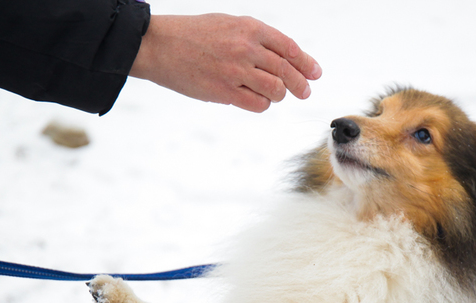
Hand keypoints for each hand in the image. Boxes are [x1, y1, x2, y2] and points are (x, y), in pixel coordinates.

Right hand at [129, 14, 321, 112]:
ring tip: (274, 94)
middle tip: (305, 91)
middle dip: (300, 84)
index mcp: (249, 28)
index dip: (306, 62)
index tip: (315, 72)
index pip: (288, 47)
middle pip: (286, 71)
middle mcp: (246, 48)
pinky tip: (256, 100)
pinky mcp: (225, 91)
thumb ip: (255, 38)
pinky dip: (262, 105)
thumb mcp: (228, 24)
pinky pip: (258, 104)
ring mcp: (236, 71)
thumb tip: (282, 56)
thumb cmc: (193, 34)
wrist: (160, 45)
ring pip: (276, 90)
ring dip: (279, 95)